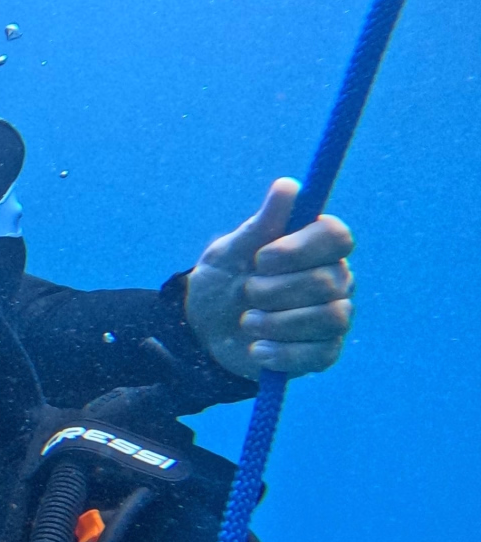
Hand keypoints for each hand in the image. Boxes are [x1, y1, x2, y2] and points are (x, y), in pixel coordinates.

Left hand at [184, 178, 354, 378]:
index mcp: (316, 247)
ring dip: (279, 322)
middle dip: (276, 290)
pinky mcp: (325, 351)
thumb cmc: (223, 281)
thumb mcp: (230, 252)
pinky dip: (283, 353)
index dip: (301, 248)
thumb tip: (288, 187)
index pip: (337, 236)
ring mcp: (334, 316)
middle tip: (247, 292)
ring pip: (332, 317)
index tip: (262, 258)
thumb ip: (260, 225)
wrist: (205, 330)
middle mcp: (335, 279)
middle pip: (329, 280)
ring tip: (247, 321)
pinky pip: (321, 354)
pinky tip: (256, 349)